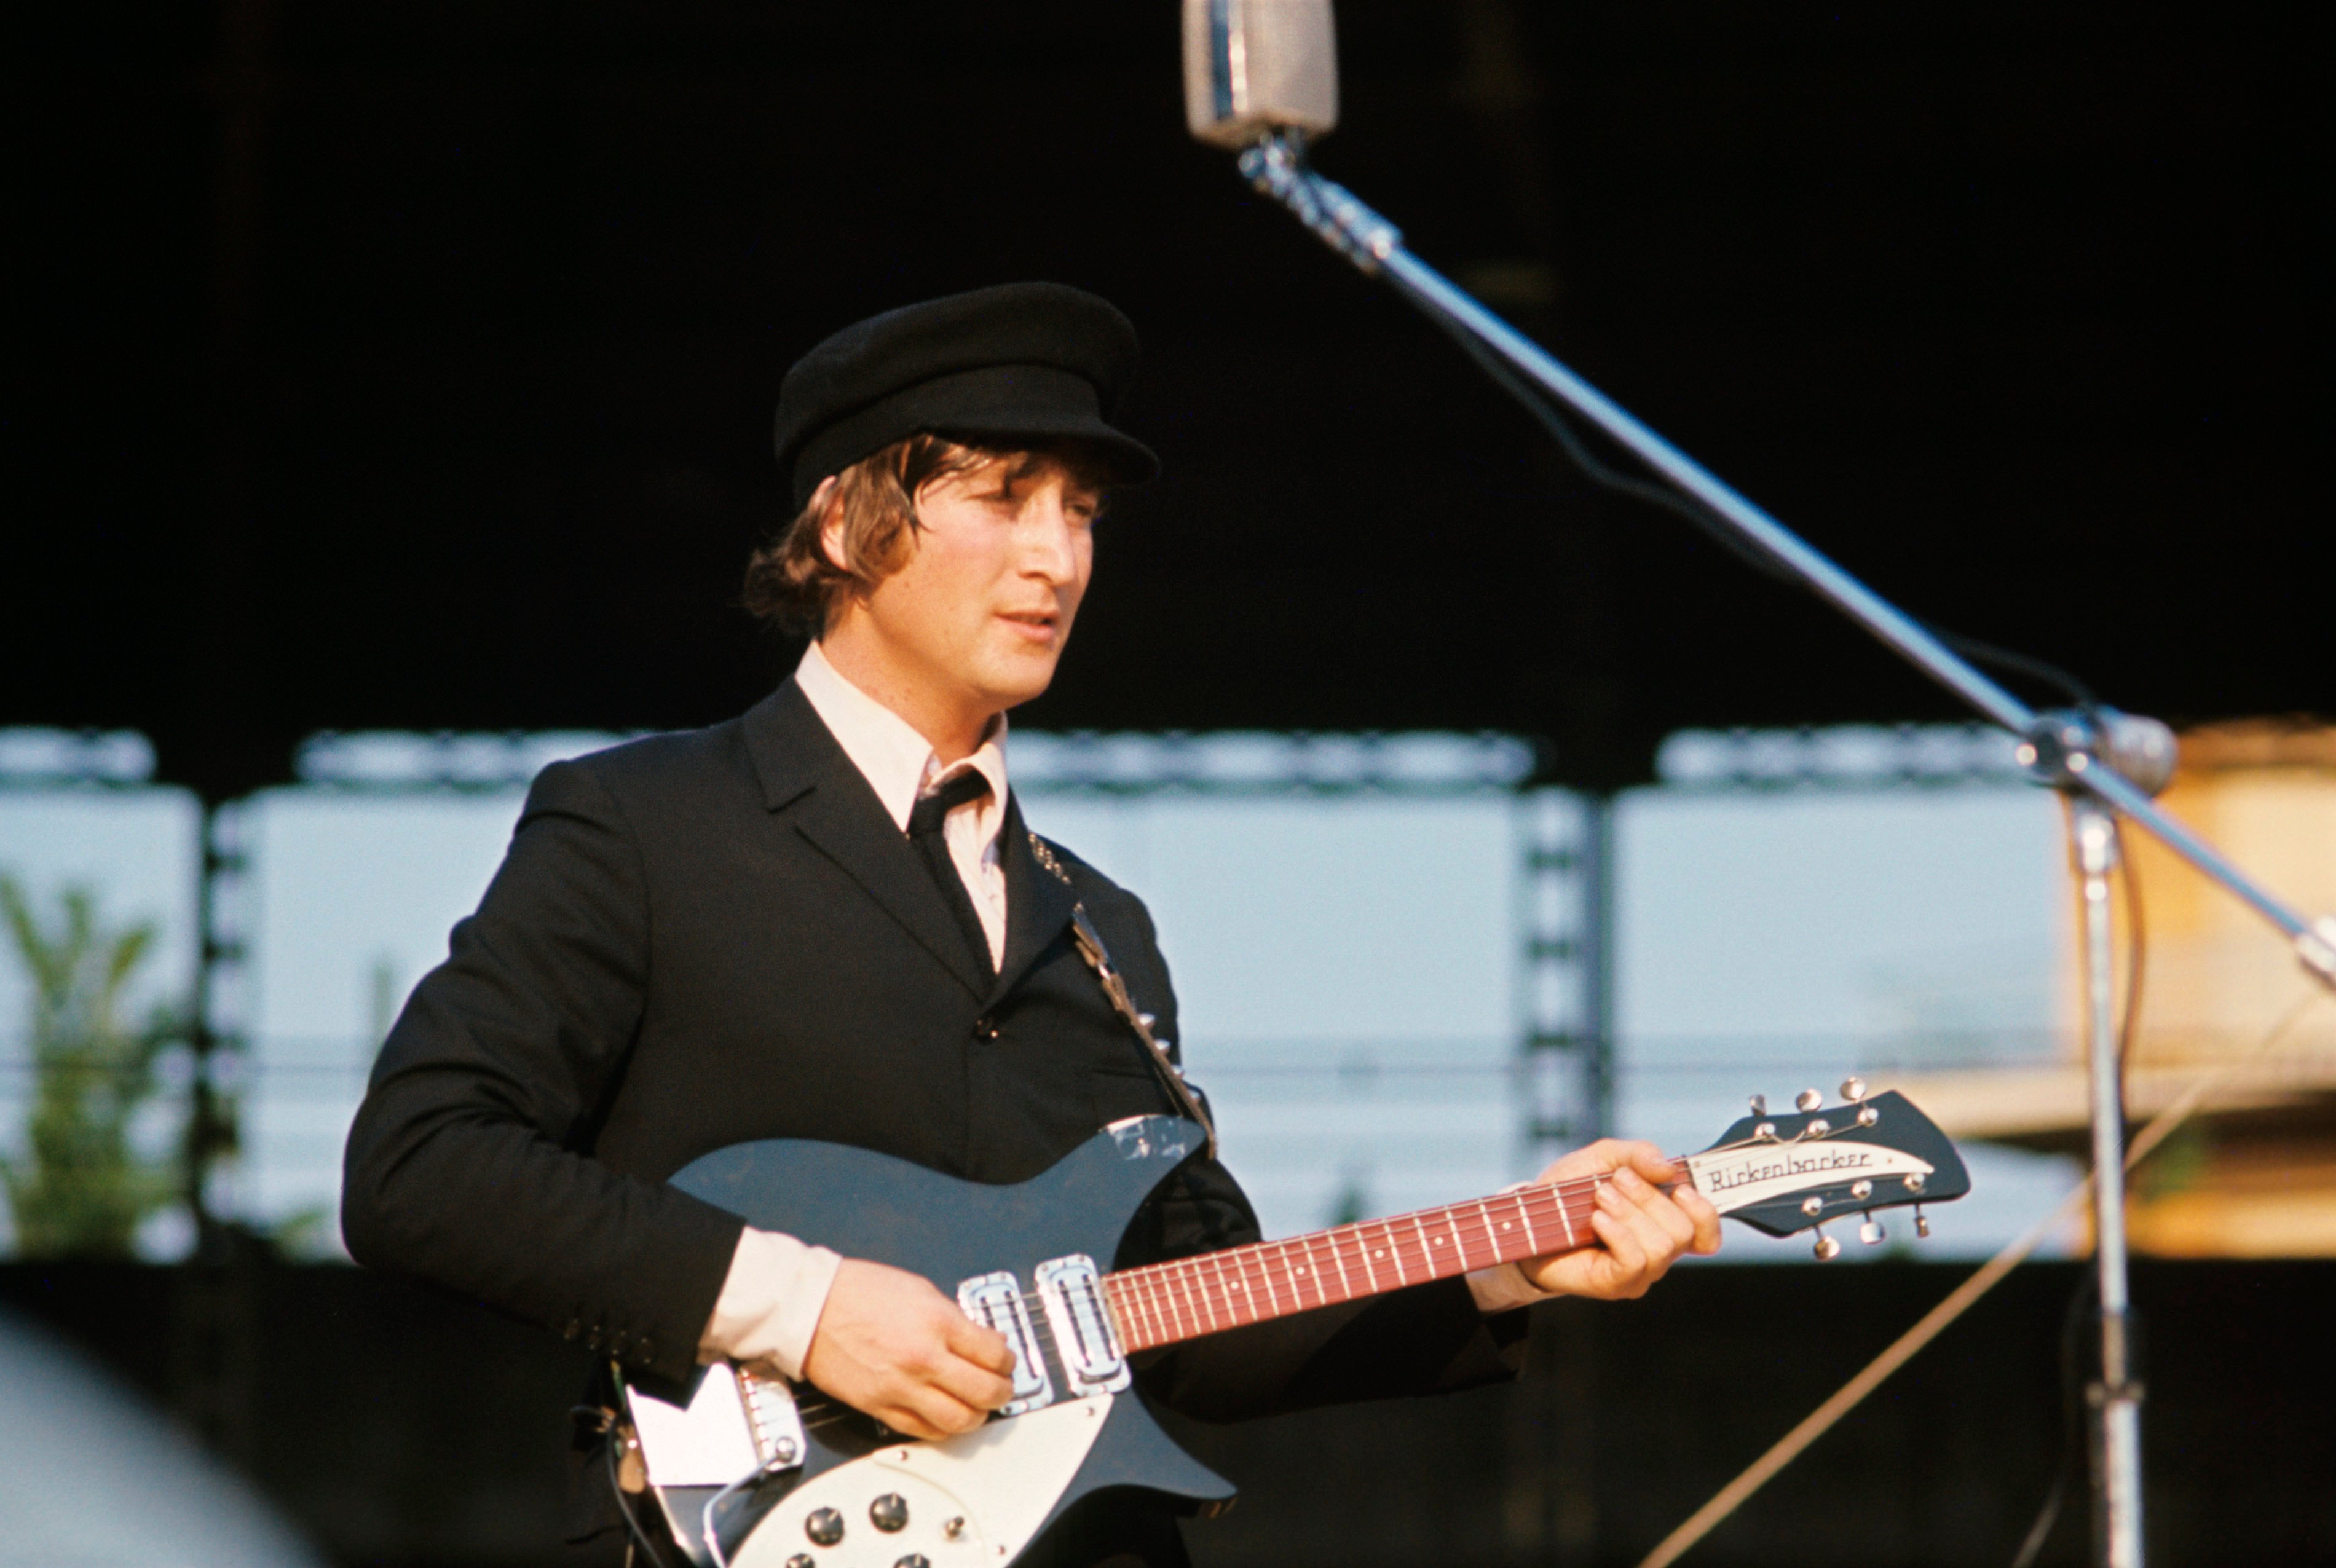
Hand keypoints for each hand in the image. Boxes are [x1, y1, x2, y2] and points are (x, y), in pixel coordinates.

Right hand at [799, 1258, 1017, 1438]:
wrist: (809, 1308)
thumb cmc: (857, 1291)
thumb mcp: (919, 1290)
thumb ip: (953, 1318)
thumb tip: (981, 1341)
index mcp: (937, 1323)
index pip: (994, 1354)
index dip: (1008, 1359)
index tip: (1006, 1359)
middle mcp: (923, 1359)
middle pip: (985, 1392)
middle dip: (1002, 1391)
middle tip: (1002, 1387)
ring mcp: (901, 1387)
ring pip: (959, 1420)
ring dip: (978, 1416)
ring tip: (978, 1406)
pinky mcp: (879, 1407)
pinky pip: (924, 1431)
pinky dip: (944, 1429)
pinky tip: (947, 1417)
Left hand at [1515, 1138, 1720, 1299]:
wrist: (1527, 1219)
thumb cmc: (1567, 1192)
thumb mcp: (1602, 1159)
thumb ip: (1637, 1154)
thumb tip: (1668, 1166)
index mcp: (1662, 1223)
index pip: (1707, 1232)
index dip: (1704, 1211)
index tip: (1677, 1187)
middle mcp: (1658, 1253)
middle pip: (1683, 1231)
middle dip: (1649, 1198)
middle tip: (1614, 1182)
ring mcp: (1639, 1273)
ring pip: (1661, 1245)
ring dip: (1629, 1212)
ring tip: (1600, 1198)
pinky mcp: (1616, 1284)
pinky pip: (1635, 1260)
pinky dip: (1618, 1232)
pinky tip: (1597, 1220)